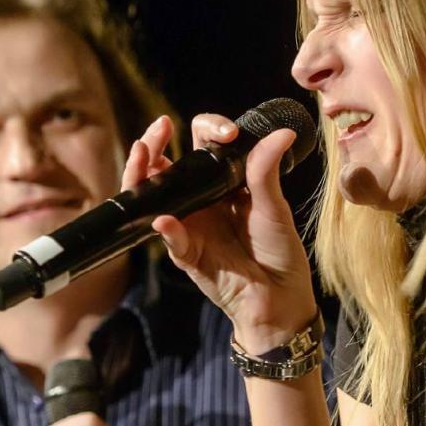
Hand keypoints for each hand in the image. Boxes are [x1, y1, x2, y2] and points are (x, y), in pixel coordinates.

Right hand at [123, 113, 317, 353]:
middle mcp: (200, 201)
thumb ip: (266, 171)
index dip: (208, 130)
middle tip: (160, 127)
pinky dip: (166, 229)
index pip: (202, 144)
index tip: (226, 132)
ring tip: (143, 155)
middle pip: (166, 166)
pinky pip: (171, 240)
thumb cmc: (278, 251)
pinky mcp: (188, 255)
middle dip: (155, 143)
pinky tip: (165, 219)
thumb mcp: (274, 208)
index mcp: (223, 183)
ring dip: (143, 175)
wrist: (280, 298)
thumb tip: (282, 133)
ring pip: (153, 197)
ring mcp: (190, 227)